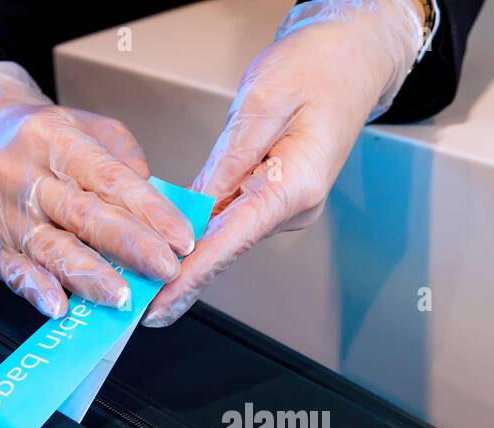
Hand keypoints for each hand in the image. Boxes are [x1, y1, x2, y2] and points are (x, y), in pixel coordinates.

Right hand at [0, 60, 194, 317]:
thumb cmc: (45, 142)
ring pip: (51, 248)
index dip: (150, 211)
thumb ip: (125, 167)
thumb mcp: (89, 131)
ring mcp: (4, 213)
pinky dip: (38, 291)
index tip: (182, 239)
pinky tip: (60, 308)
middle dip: (130, 246)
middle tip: (166, 270)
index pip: (110, 178)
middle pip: (83, 214)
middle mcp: (26, 174)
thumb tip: (156, 215)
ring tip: (123, 298)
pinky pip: (15, 272)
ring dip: (90, 277)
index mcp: (58, 139)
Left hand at [143, 0, 424, 326]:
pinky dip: (205, 225)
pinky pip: (234, 215)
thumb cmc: (318, 67)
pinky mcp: (279, 198)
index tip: (161, 303)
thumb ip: (228, 159)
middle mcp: (295, 207)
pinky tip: (179, 232)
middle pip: (227, 246)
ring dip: (189, 246)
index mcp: (296, 186)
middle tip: (139, 300)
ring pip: (227, 232)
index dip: (190, 275)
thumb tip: (195, 204)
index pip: (231, 241)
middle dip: (182, 273)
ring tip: (149, 264)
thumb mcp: (262, 102)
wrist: (353, 58)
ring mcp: (288, 206)